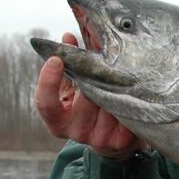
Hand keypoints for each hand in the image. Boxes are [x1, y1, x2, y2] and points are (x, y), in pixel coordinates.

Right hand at [34, 32, 142, 158]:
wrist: (114, 141)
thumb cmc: (89, 107)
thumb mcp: (74, 89)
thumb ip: (70, 66)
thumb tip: (68, 37)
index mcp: (58, 121)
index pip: (46, 103)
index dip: (48, 81)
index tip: (56, 59)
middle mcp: (77, 132)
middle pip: (84, 98)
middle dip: (93, 74)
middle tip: (101, 53)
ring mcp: (99, 138)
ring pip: (107, 102)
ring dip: (114, 84)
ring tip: (120, 66)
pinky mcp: (121, 140)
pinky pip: (125, 112)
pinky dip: (128, 96)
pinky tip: (132, 86)